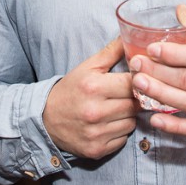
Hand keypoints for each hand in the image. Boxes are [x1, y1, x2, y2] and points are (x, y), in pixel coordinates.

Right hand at [42, 38, 137, 159]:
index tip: (138, 80)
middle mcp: (96, 111)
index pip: (134, 83)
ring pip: (132, 122)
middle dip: (135, 98)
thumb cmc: (70, 90)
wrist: (45, 119)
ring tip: (115, 108)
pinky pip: (123, 138)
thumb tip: (130, 35)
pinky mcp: (97, 149)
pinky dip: (120, 131)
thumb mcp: (87, 67)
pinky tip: (109, 123)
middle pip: (136, 104)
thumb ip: (112, 51)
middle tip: (127, 94)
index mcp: (94, 87)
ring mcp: (96, 133)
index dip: (139, 81)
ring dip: (128, 116)